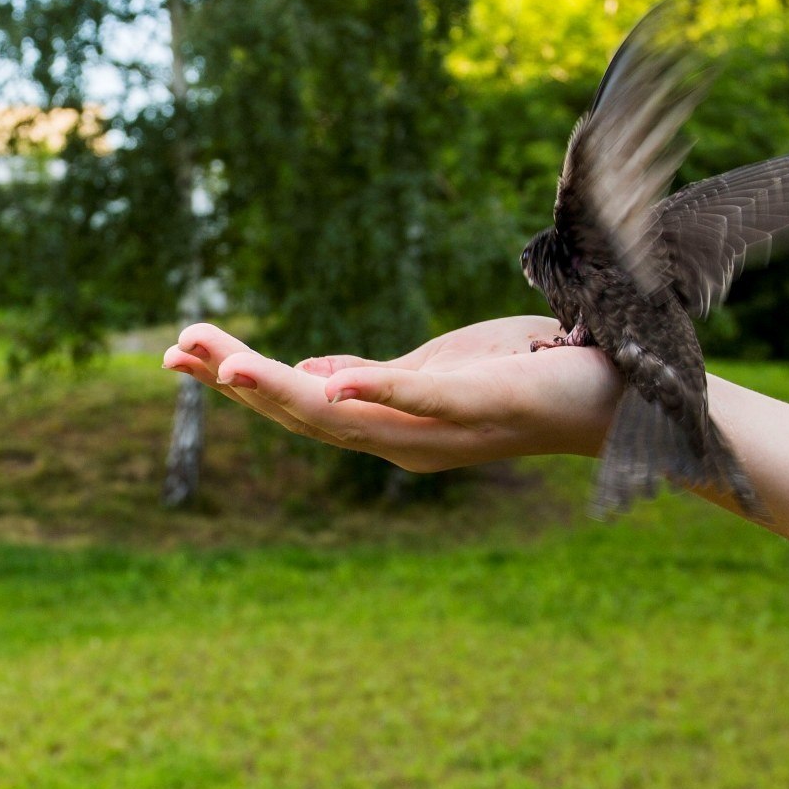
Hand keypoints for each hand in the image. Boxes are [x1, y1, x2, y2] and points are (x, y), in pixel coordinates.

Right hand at [162, 316, 621, 472]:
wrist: (612, 394)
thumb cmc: (525, 375)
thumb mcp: (436, 373)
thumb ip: (378, 379)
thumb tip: (317, 373)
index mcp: (392, 425)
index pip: (300, 404)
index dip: (241, 382)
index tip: (184, 350)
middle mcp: (407, 439)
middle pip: (305, 414)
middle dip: (239, 382)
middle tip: (177, 349)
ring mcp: (443, 427)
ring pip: (346, 416)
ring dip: (283, 390)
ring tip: (227, 364)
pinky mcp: (480, 402)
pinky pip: (421, 401)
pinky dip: (375, 392)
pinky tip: (332, 380)